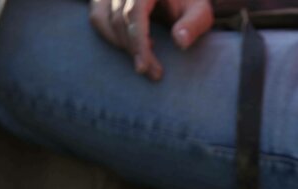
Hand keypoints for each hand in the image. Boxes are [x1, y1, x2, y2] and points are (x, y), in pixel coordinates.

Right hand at [89, 0, 213, 79]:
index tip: (143, 68)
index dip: (137, 42)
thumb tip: (180, 42)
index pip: (134, 13)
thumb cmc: (190, 3)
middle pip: (119, 19)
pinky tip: (132, 44)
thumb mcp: (200, 11)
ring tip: (146, 56)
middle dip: (135, 50)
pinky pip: (97, 17)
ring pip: (103, 19)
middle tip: (155, 73)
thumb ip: (193, 25)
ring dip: (121, 44)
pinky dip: (110, 35)